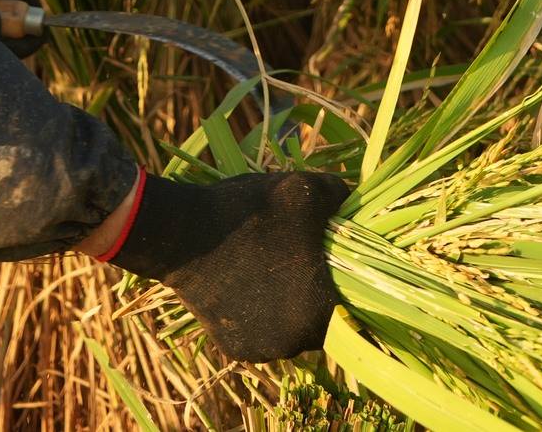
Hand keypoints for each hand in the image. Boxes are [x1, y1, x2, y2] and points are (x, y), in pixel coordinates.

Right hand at [103, 172, 350, 362]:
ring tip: (273, 272)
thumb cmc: (250, 213)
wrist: (184, 234)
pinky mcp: (236, 350)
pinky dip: (262, 316)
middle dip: (317, 294)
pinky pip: (264, 335)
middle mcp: (296, 342)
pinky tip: (251, 286)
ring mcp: (264, 350)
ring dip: (290, 308)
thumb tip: (356, 205)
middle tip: (301, 263)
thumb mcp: (304, 191)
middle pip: (324, 321)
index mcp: (322, 309)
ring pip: (294, 330)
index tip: (332, 260)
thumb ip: (340, 198)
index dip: (349, 282)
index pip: (355, 305)